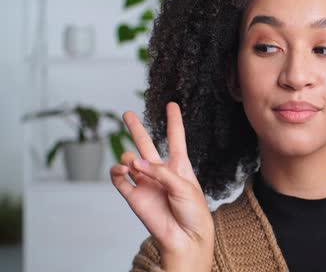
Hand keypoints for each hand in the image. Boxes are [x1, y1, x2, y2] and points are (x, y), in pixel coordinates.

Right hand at [110, 102, 213, 270]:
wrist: (185, 237)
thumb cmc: (193, 211)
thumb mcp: (184, 186)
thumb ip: (160, 172)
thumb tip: (135, 163)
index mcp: (179, 166)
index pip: (175, 138)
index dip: (174, 121)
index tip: (171, 104)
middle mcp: (160, 172)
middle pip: (146, 144)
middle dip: (136, 128)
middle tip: (126, 113)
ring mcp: (146, 183)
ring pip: (129, 159)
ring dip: (128, 157)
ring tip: (133, 163)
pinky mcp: (134, 195)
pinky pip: (119, 178)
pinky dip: (117, 170)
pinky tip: (122, 169)